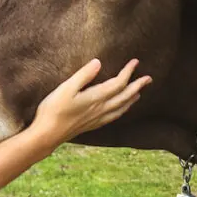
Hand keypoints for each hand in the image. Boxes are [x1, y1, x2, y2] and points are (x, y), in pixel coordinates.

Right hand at [29, 59, 149, 150]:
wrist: (48, 135)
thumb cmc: (54, 110)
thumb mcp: (66, 88)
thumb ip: (83, 75)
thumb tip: (98, 62)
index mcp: (96, 98)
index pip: (118, 83)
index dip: (128, 72)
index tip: (136, 62)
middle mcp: (101, 109)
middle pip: (125, 96)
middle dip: (137, 86)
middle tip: (149, 78)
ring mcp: (98, 118)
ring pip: (122, 107)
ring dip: (132, 98)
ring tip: (139, 92)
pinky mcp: (93, 124)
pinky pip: (115, 116)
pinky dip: (123, 110)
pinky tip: (121, 109)